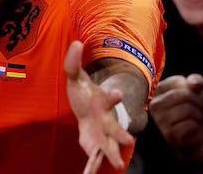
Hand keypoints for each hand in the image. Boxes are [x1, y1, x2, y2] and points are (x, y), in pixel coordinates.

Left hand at [65, 41, 133, 173]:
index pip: (110, 99)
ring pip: (110, 146)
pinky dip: (93, 165)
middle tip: (129, 140)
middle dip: (121, 134)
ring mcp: (102, 134)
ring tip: (119, 165)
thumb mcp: (75, 76)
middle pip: (115, 128)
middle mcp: (106, 120)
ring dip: (114, 154)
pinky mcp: (93, 144)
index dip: (114, 96)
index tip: (118, 92)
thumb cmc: (84, 93)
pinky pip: (94, 156)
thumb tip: (76, 42)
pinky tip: (90, 173)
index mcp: (103, 102)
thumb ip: (73, 62)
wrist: (87, 108)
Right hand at [149, 74, 202, 150]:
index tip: (191, 97)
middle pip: (184, 95)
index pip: (179, 81)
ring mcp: (160, 121)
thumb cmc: (191, 110)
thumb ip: (195, 81)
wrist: (194, 136)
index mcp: (157, 92)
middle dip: (198, 103)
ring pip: (188, 110)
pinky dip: (197, 127)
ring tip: (194, 120)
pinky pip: (190, 125)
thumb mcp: (194, 92)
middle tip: (197, 110)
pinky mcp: (169, 135)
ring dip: (198, 115)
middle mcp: (154, 105)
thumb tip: (195, 83)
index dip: (192, 88)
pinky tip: (192, 130)